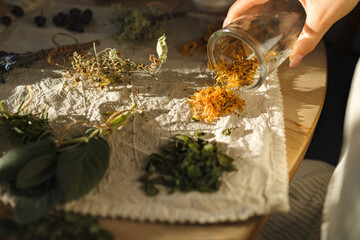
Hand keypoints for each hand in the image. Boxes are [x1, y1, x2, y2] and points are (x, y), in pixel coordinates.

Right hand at [224, 0, 358, 67]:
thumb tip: (294, 60)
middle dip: (240, 13)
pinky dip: (266, 5)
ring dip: (252, 9)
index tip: (225, 25)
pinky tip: (268, 15)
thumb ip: (308, 41)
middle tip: (234, 29)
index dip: (233, 13)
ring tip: (247, 25)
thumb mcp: (323, 17)